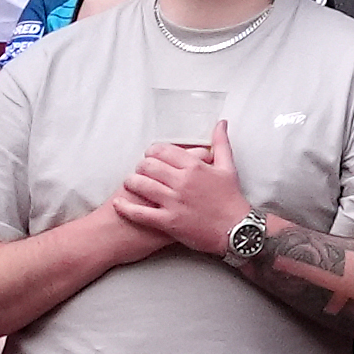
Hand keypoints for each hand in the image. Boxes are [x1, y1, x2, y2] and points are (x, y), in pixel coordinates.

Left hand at [112, 124, 253, 260]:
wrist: (235, 230)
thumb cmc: (231, 199)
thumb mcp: (228, 167)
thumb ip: (221, 143)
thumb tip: (221, 123)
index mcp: (195, 166)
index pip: (164, 151)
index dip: (153, 151)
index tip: (151, 156)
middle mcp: (182, 182)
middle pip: (149, 166)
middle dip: (141, 165)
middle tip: (140, 169)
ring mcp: (173, 202)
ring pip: (141, 185)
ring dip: (132, 182)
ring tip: (130, 183)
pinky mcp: (168, 222)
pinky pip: (140, 213)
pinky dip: (125, 207)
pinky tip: (118, 203)